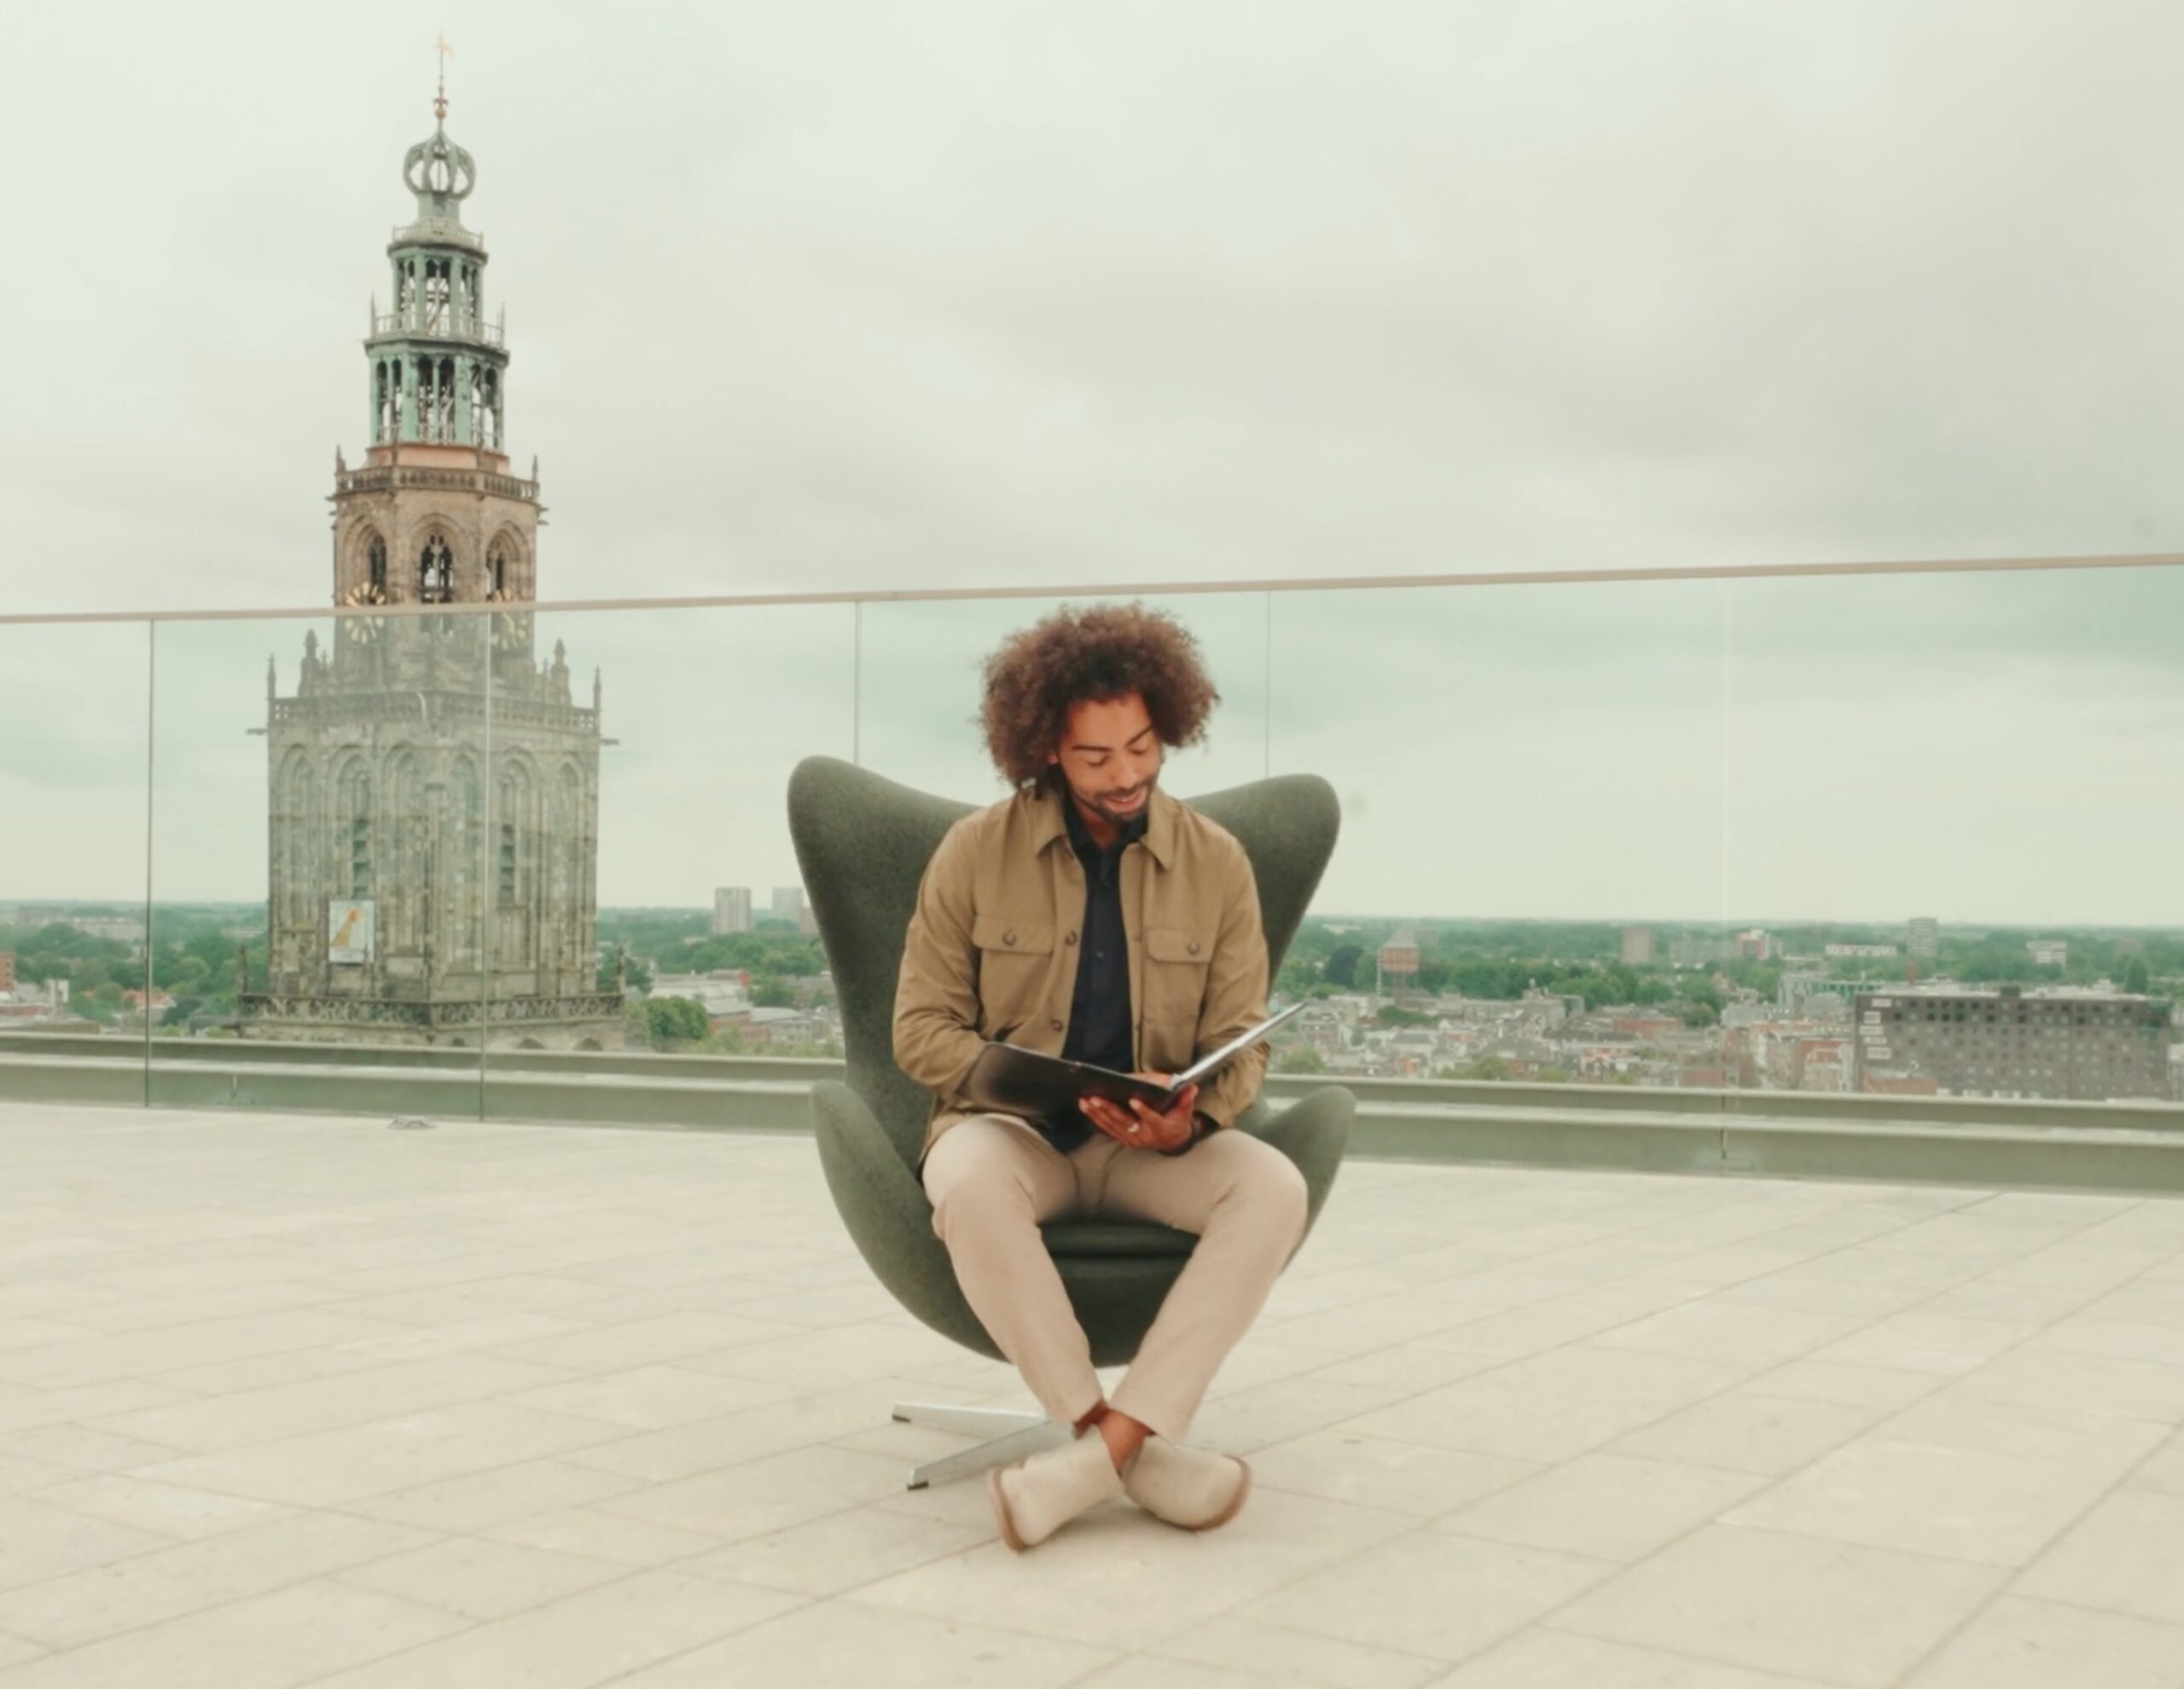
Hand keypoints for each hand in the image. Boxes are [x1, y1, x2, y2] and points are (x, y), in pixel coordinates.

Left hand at [1082, 1075, 1199, 1152]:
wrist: (1173, 1142)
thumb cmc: (1177, 1121)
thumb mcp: (1184, 1112)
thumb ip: (1185, 1100)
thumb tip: (1191, 1087)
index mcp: (1160, 1127)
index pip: (1151, 1119)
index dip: (1143, 1111)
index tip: (1134, 1100)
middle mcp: (1144, 1135)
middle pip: (1124, 1122)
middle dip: (1108, 1109)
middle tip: (1095, 1098)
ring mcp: (1132, 1138)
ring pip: (1112, 1126)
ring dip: (1097, 1113)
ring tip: (1085, 1101)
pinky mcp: (1124, 1138)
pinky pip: (1108, 1129)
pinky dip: (1096, 1119)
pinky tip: (1086, 1108)